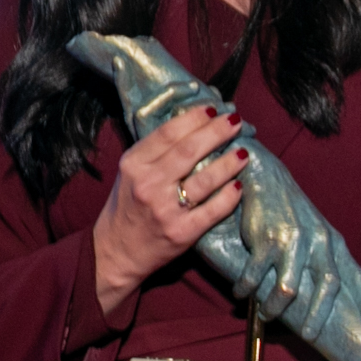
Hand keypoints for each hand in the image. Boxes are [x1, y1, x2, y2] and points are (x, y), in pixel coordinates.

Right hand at [92, 104, 247, 312]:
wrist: (117, 251)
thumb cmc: (127, 205)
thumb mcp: (130, 172)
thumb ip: (155, 152)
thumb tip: (194, 125)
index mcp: (133, 164)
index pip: (168, 133)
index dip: (194, 118)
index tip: (213, 109)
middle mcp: (148, 184)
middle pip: (189, 150)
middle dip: (216, 132)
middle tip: (236, 121)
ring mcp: (166, 209)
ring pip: (205, 179)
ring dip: (229, 163)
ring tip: (243, 152)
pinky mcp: (182, 233)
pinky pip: (213, 210)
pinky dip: (229, 196)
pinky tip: (239, 185)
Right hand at [232, 155, 334, 323]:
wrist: (260, 174)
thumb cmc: (285, 207)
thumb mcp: (311, 228)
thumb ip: (318, 256)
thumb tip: (319, 293)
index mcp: (331, 240)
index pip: (355, 274)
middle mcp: (318, 240)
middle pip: (326, 286)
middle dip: (318, 315)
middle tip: (310, 336)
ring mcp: (292, 240)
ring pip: (289, 288)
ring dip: (275, 307)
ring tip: (266, 314)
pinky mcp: (266, 238)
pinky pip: (256, 274)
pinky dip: (247, 288)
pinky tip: (240, 292)